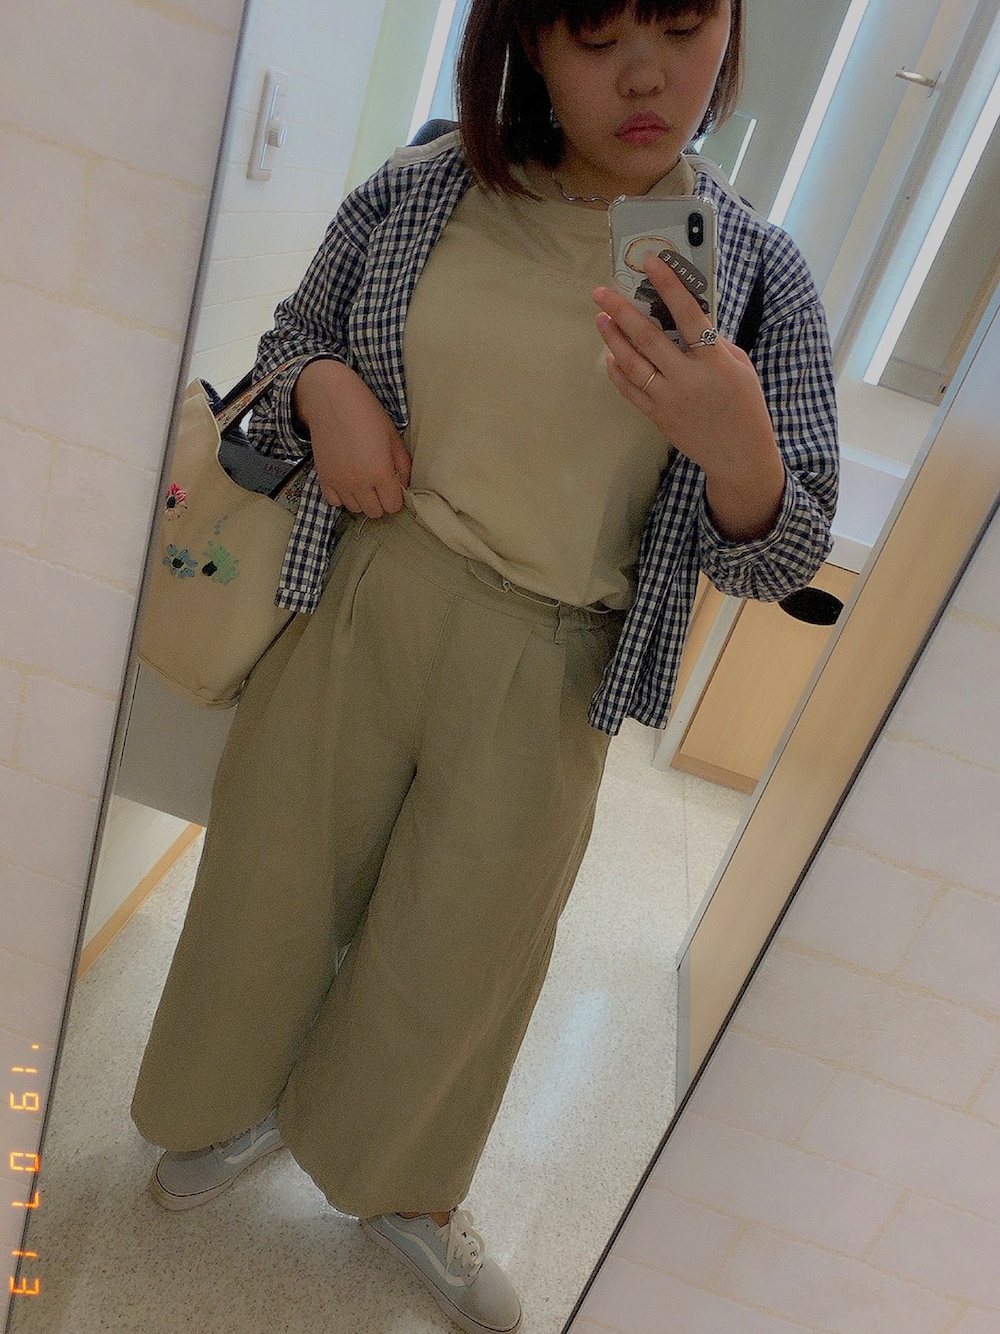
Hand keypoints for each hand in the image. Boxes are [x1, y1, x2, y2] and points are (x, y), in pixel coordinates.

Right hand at [293, 359, 411, 517]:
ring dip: (362, 499)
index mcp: (379, 473)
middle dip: (381, 501)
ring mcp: (339, 482)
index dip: (397, 498)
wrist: (330, 398)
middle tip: (381, 484)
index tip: (395, 486)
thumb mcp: (392, 435)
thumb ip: (402, 464)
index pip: (393, 506)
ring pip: (355, 509)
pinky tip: (348, 482)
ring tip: (364, 480)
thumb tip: (405, 483)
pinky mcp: (323, 477)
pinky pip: (334, 502)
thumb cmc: (365, 412)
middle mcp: (359, 483)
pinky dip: (342, 496)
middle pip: (375, 512)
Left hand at [594, 255, 785, 540]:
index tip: (651, 262)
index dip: (668, 285)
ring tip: (600, 318)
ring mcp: (668, 399)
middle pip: (648, 337)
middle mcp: (687, 378)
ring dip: (613, 338)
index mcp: (714, 361)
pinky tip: (609, 355)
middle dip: (622, 310)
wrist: (740, 455)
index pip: (687, 314)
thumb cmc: (746, 406)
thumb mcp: (740, 368)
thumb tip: (684, 322)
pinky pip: (630, 390)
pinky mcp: (657, 416)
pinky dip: (617, 371)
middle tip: (602, 291)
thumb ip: (713, 344)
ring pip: (632, 363)